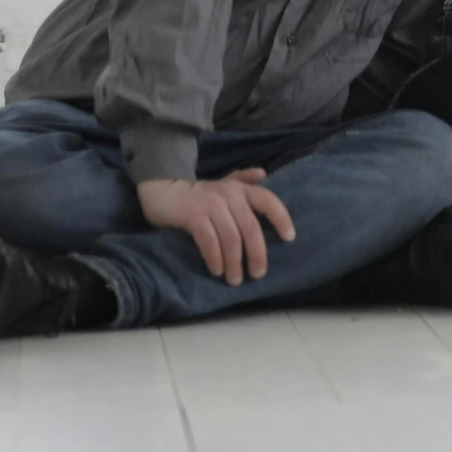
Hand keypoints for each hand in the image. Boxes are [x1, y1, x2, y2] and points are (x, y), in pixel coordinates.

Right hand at [138, 170, 295, 284]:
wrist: (162, 190)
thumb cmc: (198, 194)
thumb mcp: (222, 184)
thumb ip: (243, 180)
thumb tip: (263, 173)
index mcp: (240, 189)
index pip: (269, 201)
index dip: (281, 219)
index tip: (289, 238)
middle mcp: (229, 195)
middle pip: (251, 228)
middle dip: (257, 254)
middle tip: (257, 274)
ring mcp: (211, 205)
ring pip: (231, 238)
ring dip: (235, 262)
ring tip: (235, 279)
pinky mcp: (193, 217)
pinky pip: (210, 242)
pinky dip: (215, 258)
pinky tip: (217, 270)